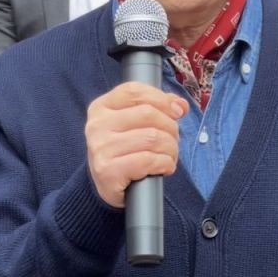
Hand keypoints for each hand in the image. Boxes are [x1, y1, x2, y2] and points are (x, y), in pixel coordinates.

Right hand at [85, 82, 188, 207]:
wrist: (108, 185)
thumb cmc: (125, 149)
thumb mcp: (134, 122)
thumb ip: (157, 106)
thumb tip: (180, 105)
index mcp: (101, 107)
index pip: (134, 91)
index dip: (162, 99)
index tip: (178, 111)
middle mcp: (97, 125)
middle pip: (147, 114)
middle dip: (170, 127)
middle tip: (173, 139)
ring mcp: (100, 148)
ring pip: (152, 138)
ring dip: (171, 148)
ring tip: (169, 156)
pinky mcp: (107, 171)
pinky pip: (149, 160)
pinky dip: (165, 163)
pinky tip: (164, 168)